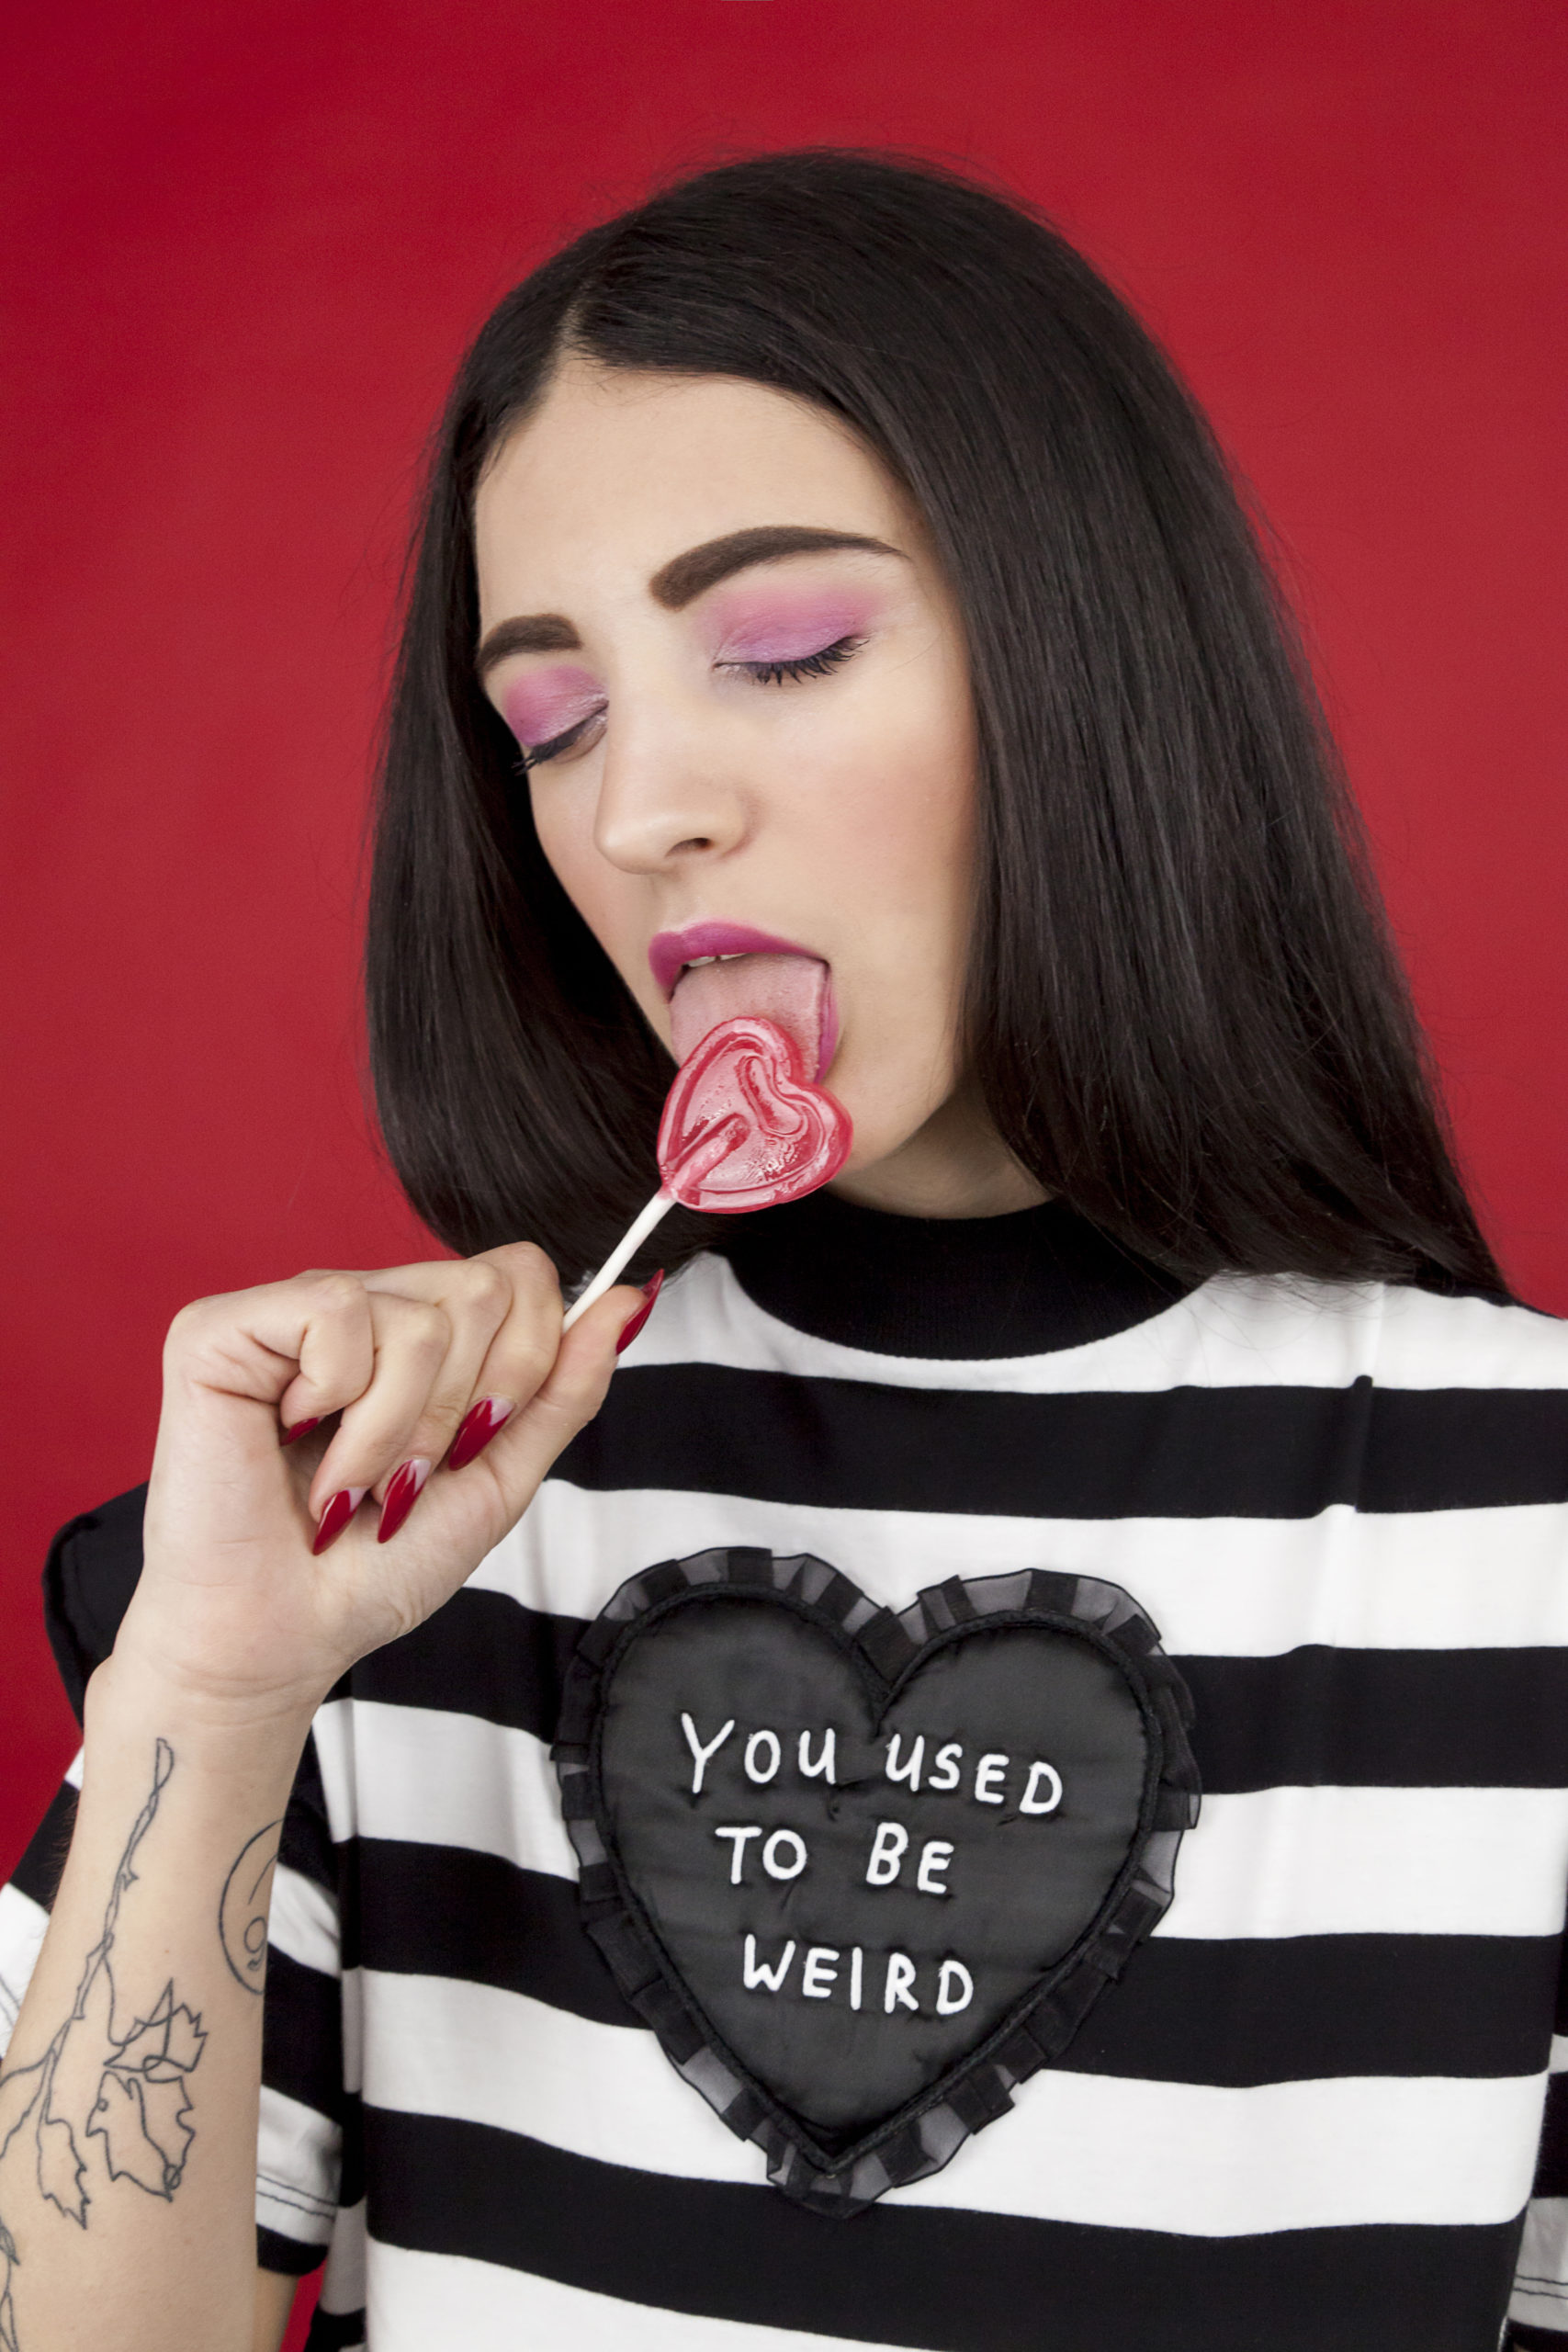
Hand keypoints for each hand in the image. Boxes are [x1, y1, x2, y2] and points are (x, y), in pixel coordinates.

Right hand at [111, 1244, 645, 1720]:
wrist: (287, 1639)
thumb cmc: (377, 1568)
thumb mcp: (502, 1475)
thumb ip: (566, 1387)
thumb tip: (633, 1297)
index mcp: (422, 1331)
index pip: (521, 1274)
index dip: (524, 1363)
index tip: (476, 1443)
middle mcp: (363, 1304)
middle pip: (484, 1286)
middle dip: (464, 1408)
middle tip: (407, 1474)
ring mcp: (291, 1309)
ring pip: (418, 1315)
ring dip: (397, 1430)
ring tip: (351, 1481)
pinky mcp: (222, 1328)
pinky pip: (337, 1312)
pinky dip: (337, 1404)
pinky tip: (295, 1441)